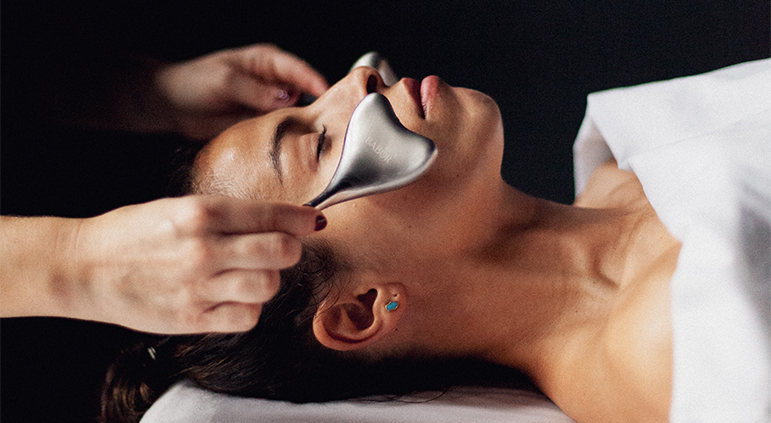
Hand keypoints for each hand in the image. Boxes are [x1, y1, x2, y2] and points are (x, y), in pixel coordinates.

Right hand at [68, 196, 325, 333]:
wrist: (84, 267)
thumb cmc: (133, 233)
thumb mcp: (179, 207)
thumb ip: (229, 215)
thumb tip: (280, 219)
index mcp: (201, 213)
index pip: (271, 215)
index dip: (301, 218)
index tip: (314, 221)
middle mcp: (204, 249)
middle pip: (281, 252)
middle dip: (290, 249)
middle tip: (282, 248)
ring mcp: (198, 287)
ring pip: (268, 286)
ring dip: (268, 279)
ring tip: (251, 273)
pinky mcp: (192, 318)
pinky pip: (246, 318)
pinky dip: (249, 308)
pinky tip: (234, 297)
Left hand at [155, 44, 328, 139]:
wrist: (172, 105)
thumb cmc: (194, 83)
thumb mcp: (224, 82)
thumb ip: (254, 91)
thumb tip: (284, 97)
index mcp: (266, 61)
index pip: (297, 69)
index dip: (314, 81)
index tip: (328, 93)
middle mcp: (273, 82)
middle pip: (304, 92)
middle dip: (317, 104)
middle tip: (331, 119)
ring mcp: (269, 105)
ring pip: (295, 113)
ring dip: (304, 124)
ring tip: (317, 136)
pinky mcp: (262, 124)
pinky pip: (281, 131)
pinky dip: (289, 137)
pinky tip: (296, 145)